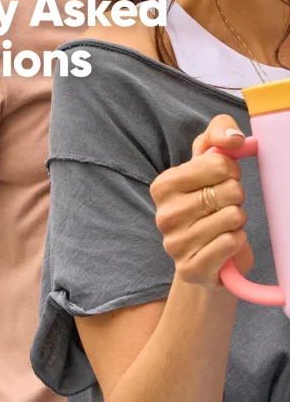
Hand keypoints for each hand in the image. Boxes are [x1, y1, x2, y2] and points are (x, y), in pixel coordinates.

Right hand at [150, 114, 252, 287]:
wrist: (205, 258)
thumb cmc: (207, 203)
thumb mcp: (209, 161)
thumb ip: (219, 133)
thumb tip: (233, 139)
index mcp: (163, 185)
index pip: (219, 164)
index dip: (231, 171)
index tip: (224, 180)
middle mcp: (164, 214)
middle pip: (230, 191)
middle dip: (236, 197)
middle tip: (222, 206)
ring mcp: (175, 244)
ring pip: (233, 216)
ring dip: (237, 220)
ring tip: (222, 225)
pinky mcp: (190, 268)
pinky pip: (231, 243)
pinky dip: (236, 241)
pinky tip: (224, 243)